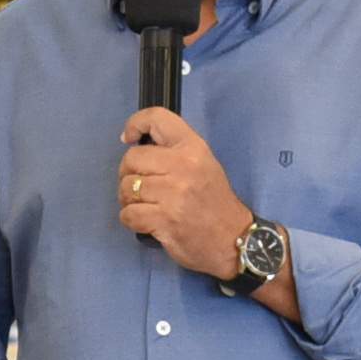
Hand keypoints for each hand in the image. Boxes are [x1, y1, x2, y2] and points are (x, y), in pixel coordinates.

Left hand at [117, 107, 252, 281]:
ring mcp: (173, 193)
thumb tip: (134, 144)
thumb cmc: (215, 203)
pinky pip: (128, 213)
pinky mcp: (164, 219)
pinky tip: (146, 221)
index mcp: (193, 148)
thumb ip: (174, 151)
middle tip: (140, 185)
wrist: (234, 240)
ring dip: (129, 199)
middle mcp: (183, 166)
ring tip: (145, 205)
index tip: (128, 138)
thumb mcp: (204, 164)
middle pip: (132, 158)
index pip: (157, 119)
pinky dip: (131, 219)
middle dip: (128, 173)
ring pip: (126, 187)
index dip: (135, 123)